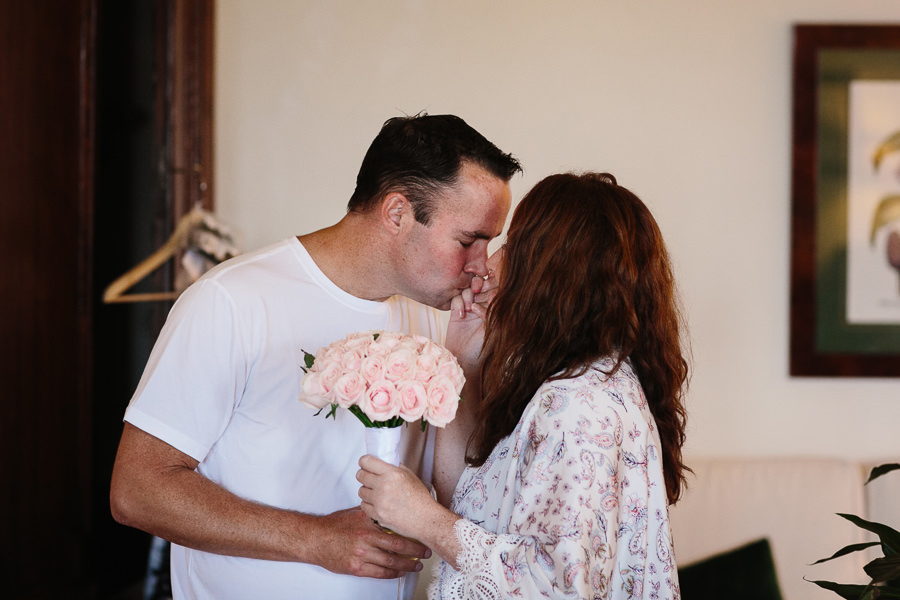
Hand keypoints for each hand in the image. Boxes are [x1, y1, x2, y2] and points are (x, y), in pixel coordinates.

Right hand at [310, 506, 429, 578]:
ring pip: (390, 563)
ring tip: (416, 565)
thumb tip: (388, 507)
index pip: (395, 530)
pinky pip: (378, 573)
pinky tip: (399, 573)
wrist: (315, 539)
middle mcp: (366, 540)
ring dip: (406, 565)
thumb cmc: (335, 526)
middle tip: (426, 553)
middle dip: (415, 551)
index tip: (422, 536)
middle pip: (397, 547)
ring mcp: (361, 555)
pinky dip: (391, 574)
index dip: (412, 535)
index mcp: (368, 524)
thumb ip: (372, 514)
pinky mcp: (356, 568)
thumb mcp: (355, 514)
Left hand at [357, 455, 437, 541]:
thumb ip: (395, 468)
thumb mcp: (410, 476)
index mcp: (393, 474)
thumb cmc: (420, 499)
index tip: (365, 464)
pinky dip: (368, 504)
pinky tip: (377, 503)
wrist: (425, 519)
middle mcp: (384, 486)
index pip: (366, 461)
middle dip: (364, 475)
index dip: (364, 462)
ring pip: (361, 491)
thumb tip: (382, 462)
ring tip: (377, 493)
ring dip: (367, 491)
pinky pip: (363, 505)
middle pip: (360, 475)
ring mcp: (380, 501)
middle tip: (370, 478)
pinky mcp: (377, 515)